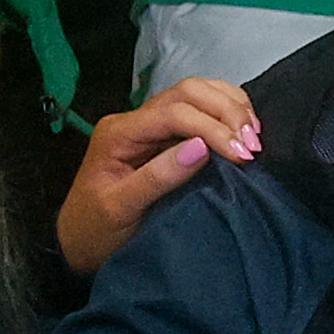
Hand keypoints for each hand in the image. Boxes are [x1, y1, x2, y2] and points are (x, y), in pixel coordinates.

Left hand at [55, 76, 258, 276]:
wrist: (80, 242)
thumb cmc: (97, 229)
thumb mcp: (120, 208)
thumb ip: (158, 177)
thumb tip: (202, 148)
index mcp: (119, 133)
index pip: (174, 113)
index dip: (213, 129)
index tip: (243, 157)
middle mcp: (135, 120)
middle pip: (188, 91)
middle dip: (227, 111)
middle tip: (253, 145)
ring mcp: (151, 125)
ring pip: (197, 92)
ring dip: (232, 107)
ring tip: (253, 136)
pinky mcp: (166, 135)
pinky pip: (201, 109)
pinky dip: (228, 112)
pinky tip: (243, 131)